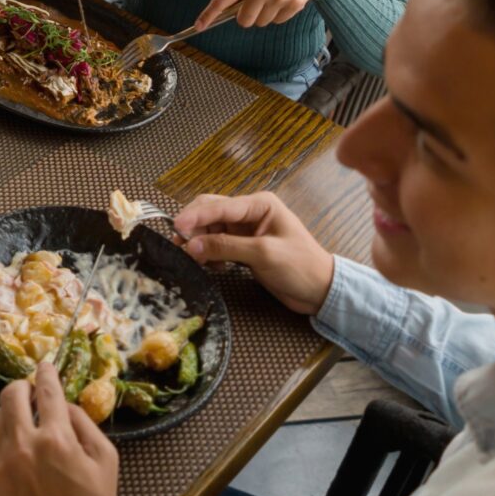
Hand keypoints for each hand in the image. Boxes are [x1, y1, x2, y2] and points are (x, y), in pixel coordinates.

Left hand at [0, 360, 120, 495]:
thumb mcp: (106, 461)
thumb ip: (84, 424)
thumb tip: (63, 404)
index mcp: (57, 439)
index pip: (46, 391)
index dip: (45, 374)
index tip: (44, 366)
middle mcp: (23, 447)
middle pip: (10, 396)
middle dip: (21, 388)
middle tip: (28, 393)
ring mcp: (0, 466)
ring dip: (10, 417)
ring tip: (24, 428)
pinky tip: (12, 455)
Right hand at [175, 192, 335, 316]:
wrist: (320, 290)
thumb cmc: (300, 267)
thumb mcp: (263, 254)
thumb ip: (226, 247)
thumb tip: (192, 246)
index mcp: (260, 205)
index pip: (219, 205)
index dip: (195, 216)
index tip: (175, 227)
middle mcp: (250, 213)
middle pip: (210, 212)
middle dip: (193, 228)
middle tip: (179, 246)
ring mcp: (245, 230)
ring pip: (210, 230)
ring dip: (200, 243)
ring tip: (196, 260)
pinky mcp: (243, 247)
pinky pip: (216, 245)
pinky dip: (209, 254)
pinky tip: (214, 267)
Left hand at [192, 0, 333, 33]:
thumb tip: (226, 14)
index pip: (221, 0)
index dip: (208, 15)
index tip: (198, 26)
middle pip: (243, 21)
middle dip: (247, 18)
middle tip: (256, 5)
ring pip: (262, 22)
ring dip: (266, 15)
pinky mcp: (294, 4)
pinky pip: (278, 21)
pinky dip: (280, 14)